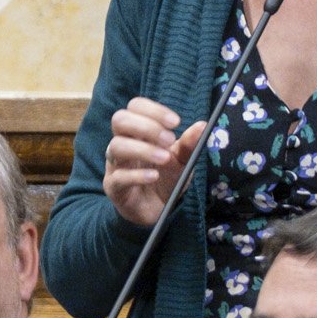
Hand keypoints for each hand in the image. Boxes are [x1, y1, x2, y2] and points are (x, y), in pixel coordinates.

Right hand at [103, 98, 203, 227]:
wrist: (159, 210)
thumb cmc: (166, 179)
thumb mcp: (182, 161)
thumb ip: (189, 144)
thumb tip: (202, 125)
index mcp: (138, 132)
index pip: (135, 107)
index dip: (153, 110)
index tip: (175, 122)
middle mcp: (123, 143)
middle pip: (119, 119)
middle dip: (146, 126)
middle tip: (169, 139)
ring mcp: (116, 165)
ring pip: (116, 146)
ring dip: (143, 149)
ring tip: (164, 159)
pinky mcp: (114, 187)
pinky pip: (118, 176)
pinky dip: (137, 175)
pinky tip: (153, 177)